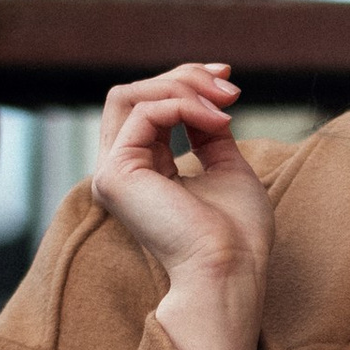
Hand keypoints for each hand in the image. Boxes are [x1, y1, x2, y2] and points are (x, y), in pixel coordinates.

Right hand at [89, 62, 270, 349]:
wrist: (232, 271)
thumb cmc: (237, 235)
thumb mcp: (226, 167)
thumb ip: (209, 132)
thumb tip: (208, 98)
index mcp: (142, 171)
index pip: (148, 107)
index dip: (186, 83)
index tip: (228, 79)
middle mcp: (118, 171)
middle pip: (133, 94)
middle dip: (186, 78)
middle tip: (231, 88)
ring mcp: (111, 173)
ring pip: (130, 96)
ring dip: (184, 87)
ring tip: (226, 103)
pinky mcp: (115, 175)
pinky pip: (144, 113)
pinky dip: (184, 107)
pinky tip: (217, 122)